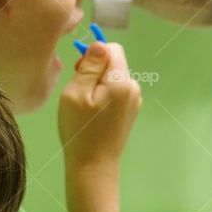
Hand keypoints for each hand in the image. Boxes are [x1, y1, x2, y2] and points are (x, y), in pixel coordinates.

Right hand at [58, 41, 141, 169]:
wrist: (94, 167)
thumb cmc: (81, 131)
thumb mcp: (76, 93)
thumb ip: (89, 66)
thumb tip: (99, 44)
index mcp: (122, 81)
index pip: (112, 48)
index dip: (93, 54)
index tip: (78, 71)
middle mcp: (134, 88)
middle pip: (113, 63)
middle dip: (94, 70)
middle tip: (77, 92)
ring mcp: (134, 101)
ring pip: (113, 78)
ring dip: (97, 84)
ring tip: (84, 106)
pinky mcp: (130, 112)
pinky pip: (116, 92)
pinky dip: (103, 97)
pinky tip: (93, 115)